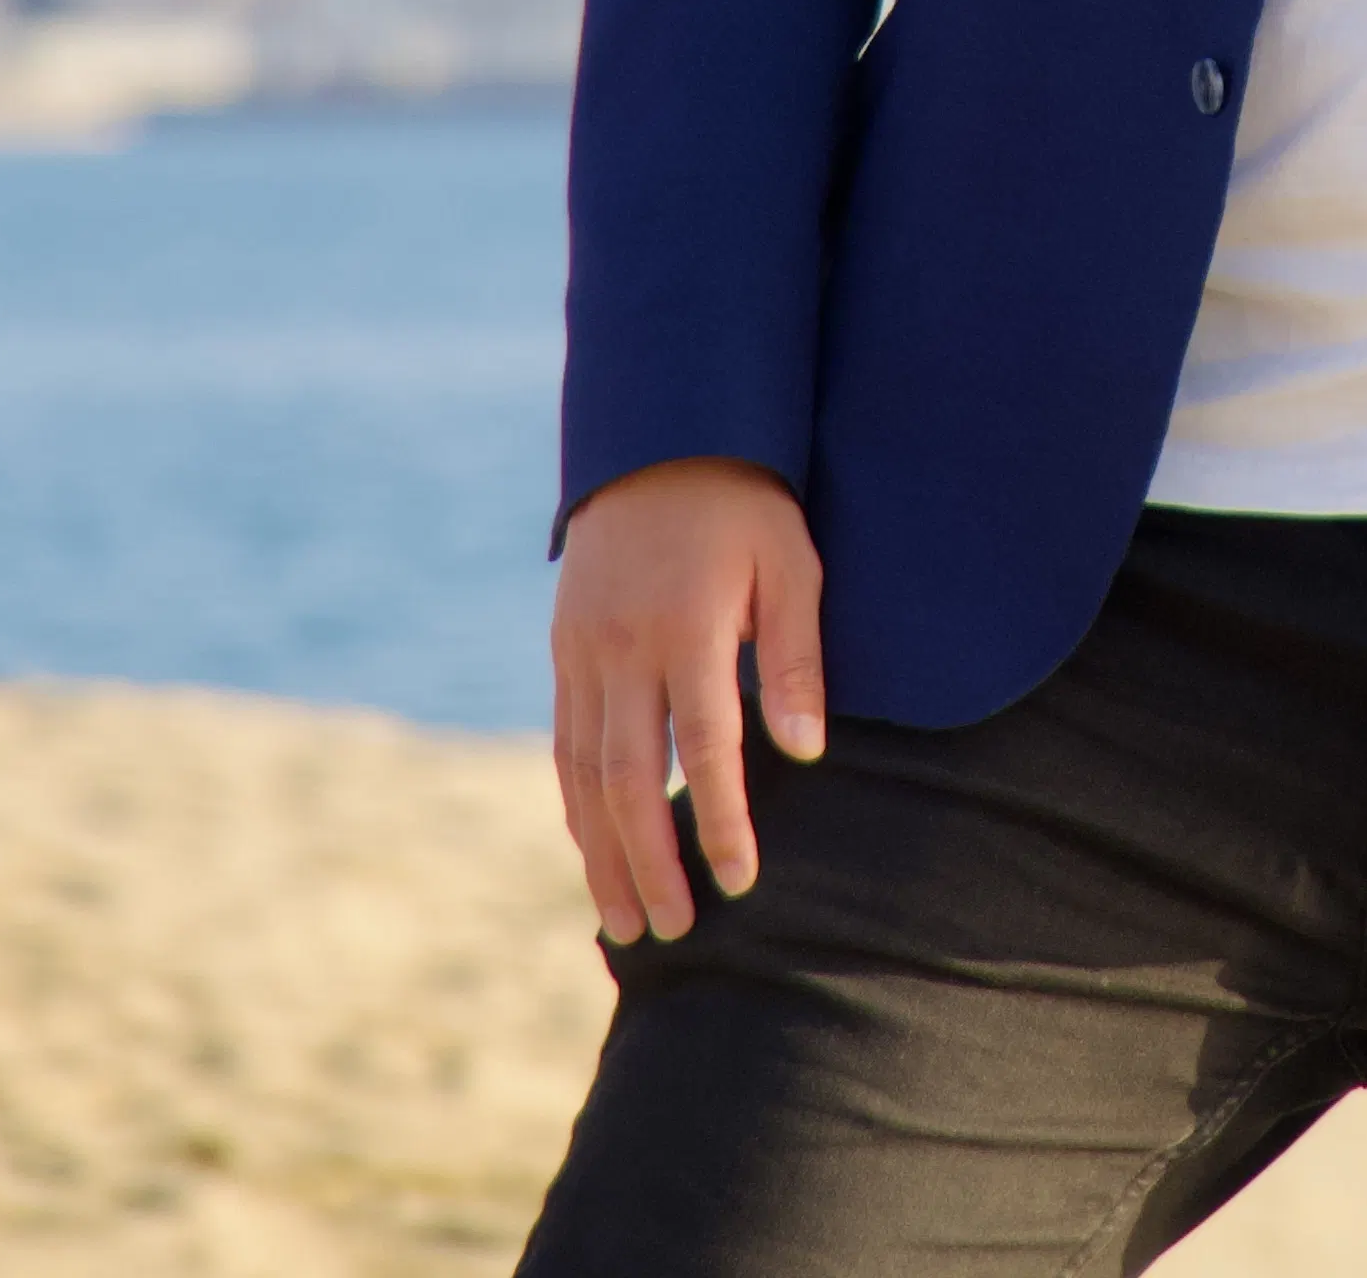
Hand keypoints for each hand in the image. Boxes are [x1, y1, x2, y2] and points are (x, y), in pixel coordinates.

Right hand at [548, 458, 827, 945]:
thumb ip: (796, 657)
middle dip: (649, 862)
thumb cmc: (747, 504)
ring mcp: (582, 649)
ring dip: (601, 853)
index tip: (741, 880)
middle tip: (674, 930)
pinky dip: (577, 806)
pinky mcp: (564, 649)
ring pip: (581, 772)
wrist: (661, 437)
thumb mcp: (791, 562)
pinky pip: (563, 743)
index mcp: (687, 625)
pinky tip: (594, 850)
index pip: (704, 746)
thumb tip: (804, 751)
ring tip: (626, 923)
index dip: (719, 820)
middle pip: (627, 777)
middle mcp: (622, 644)